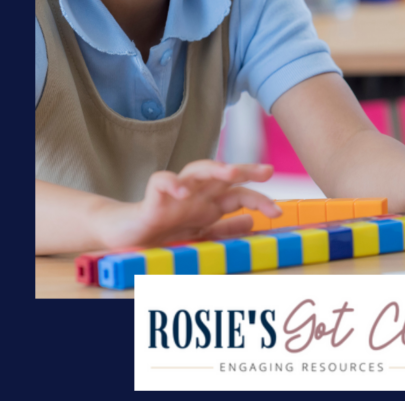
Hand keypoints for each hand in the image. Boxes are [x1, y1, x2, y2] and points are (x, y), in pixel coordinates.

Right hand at [95, 160, 280, 249]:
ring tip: (230, 172)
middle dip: (246, 170)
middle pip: (223, 175)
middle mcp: (196, 194)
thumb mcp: (199, 235)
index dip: (259, 199)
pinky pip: (161, 182)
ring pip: (197, 169)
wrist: (127, 236)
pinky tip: (181, 192)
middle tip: (267, 171)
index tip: (278, 212)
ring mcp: (175, 194)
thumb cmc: (164, 232)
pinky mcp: (152, 197)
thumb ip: (224, 229)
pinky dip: (171, 184)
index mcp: (208, 204)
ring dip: (214, 168)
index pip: (238, 195)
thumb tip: (252, 222)